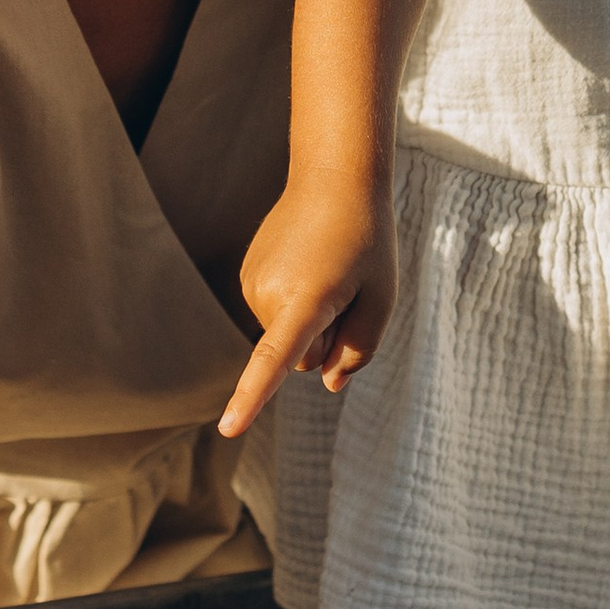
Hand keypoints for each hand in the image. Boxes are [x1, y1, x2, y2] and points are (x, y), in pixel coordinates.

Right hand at [219, 173, 396, 439]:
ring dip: (311, 318)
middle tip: (346, 290)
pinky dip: (296, 302)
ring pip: (287, 337)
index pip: (273, 361)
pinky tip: (309, 265)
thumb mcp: (382, 298)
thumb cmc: (368, 240)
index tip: (228, 430)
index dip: (251, 398)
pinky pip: (277, 315)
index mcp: (304, 300)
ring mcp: (252, 285)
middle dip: (326, 339)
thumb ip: (360, 349)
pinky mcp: (248, 277)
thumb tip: (331, 383)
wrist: (334, 178)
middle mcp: (268, 294)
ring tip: (328, 270)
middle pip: (301, 358)